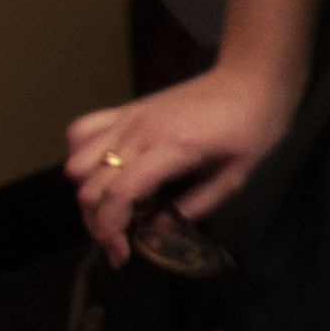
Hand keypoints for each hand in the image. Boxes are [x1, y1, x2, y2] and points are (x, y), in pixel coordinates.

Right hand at [65, 63, 298, 257]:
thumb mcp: (237, 174)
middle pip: (90, 186)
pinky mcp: (127, 109)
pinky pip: (81, 131)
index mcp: (173, 147)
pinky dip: (81, 156)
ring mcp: (130, 117)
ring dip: (87, 191)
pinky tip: (104, 171)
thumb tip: (157, 228)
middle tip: (120, 238)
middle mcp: (142, 130)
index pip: (117, 195)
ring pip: (76, 161)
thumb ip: (197, 205)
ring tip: (112, 205)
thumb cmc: (252, 122)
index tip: (121, 252)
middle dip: (98, 222)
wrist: (253, 78)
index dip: (109, 231)